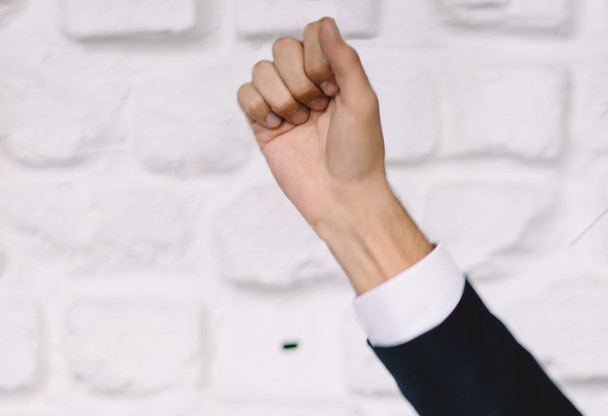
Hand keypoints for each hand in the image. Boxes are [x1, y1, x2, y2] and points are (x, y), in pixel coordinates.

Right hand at [235, 16, 431, 293]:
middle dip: (300, 80)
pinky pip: (244, 93)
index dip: (317, 58)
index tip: (334, 90)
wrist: (343, 198)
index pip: (311, 35)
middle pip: (282, 48)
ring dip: (283, 98)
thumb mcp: (363, 102)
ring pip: (261, 70)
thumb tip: (325, 24)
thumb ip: (345, 60)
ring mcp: (283, 101)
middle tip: (319, 110)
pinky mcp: (262, 122)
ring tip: (301, 124)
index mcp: (334, 75)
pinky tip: (278, 128)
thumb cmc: (360, 155)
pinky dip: (260, 109)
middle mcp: (307, 84)